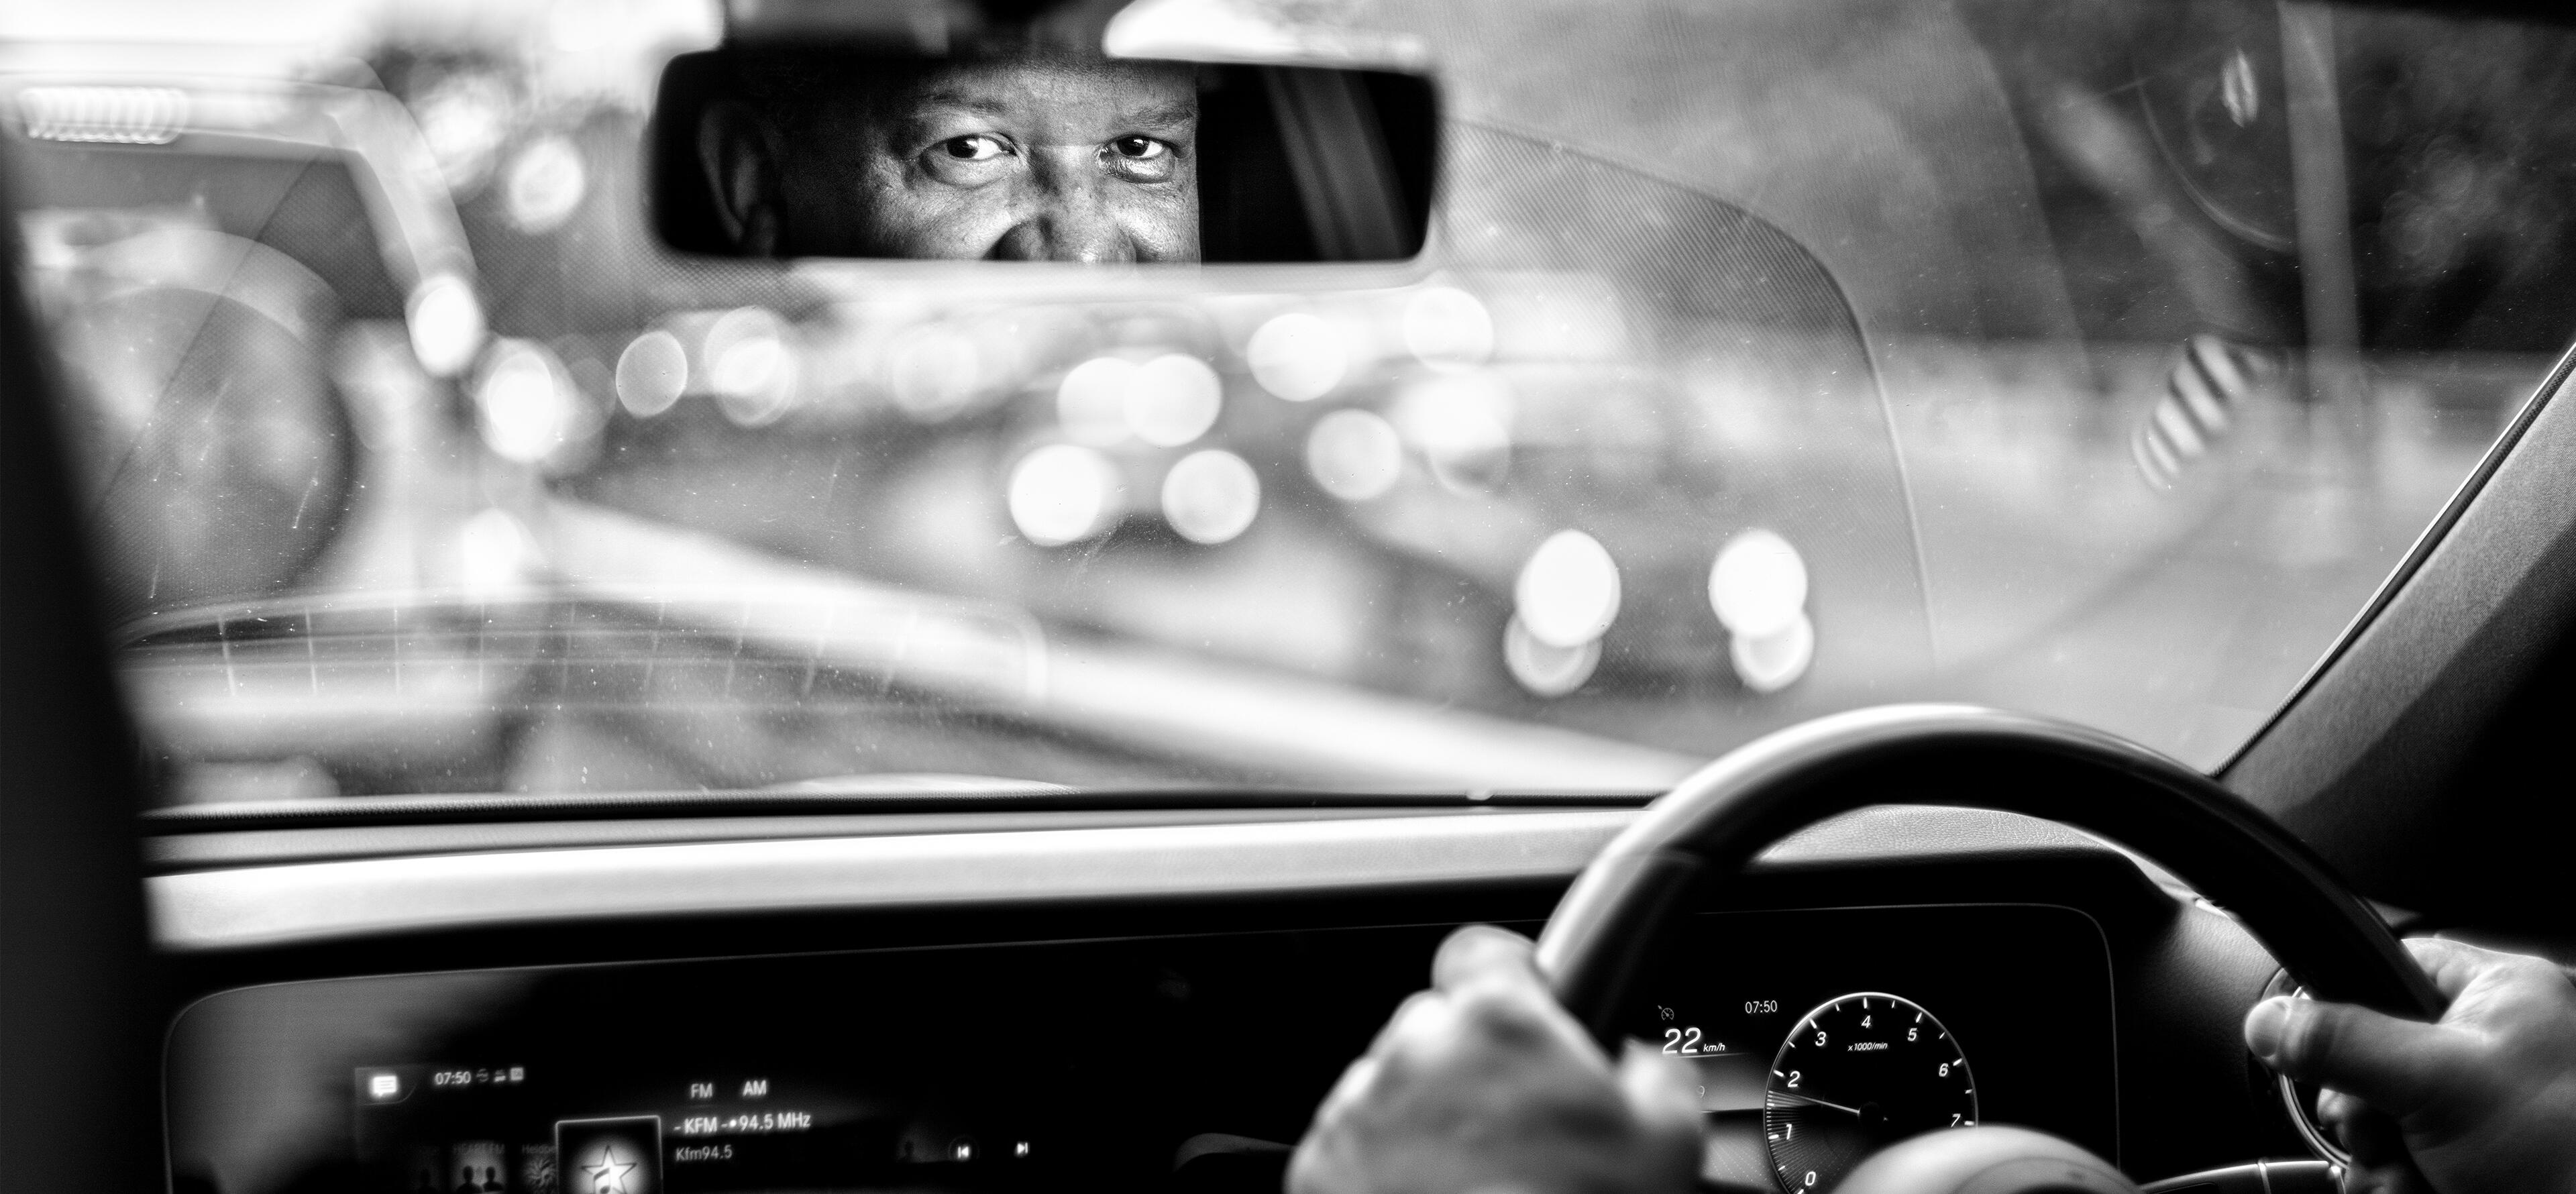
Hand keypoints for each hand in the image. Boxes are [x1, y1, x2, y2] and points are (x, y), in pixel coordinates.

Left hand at [1288, 924, 1704, 1193]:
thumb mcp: (1666, 1142)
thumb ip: (1651, 1069)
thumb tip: (1637, 1059)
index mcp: (1497, 1022)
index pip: (1486, 949)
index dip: (1513, 978)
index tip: (1529, 1006)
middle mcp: (1413, 1049)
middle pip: (1441, 1026)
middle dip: (1475, 1064)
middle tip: (1519, 1127)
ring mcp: (1357, 1109)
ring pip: (1394, 1086)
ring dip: (1429, 1118)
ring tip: (1477, 1179)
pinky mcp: (1319, 1164)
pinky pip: (1357, 1144)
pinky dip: (1387, 1167)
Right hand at [2243, 938, 2575, 1193]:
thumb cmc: (2568, 1146)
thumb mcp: (2438, 1080)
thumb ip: (2344, 1042)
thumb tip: (2268, 1020)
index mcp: (2499, 996)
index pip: (2391, 969)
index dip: (2346, 1007)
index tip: (2319, 1046)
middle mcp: (2493, 1047)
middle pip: (2375, 1056)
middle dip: (2361, 1106)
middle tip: (2374, 1126)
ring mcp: (2486, 1110)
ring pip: (2387, 1118)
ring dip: (2376, 1156)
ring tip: (2405, 1174)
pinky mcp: (2478, 1160)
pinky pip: (2408, 1160)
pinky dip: (2399, 1183)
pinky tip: (2416, 1190)